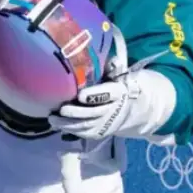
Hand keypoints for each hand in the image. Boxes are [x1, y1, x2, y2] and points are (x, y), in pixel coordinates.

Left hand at [47, 68, 176, 142]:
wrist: (139, 107)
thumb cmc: (121, 84)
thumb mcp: (120, 74)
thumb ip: (112, 67)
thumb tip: (109, 58)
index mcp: (119, 92)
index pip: (108, 94)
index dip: (94, 95)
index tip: (80, 95)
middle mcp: (114, 110)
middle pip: (95, 113)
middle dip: (78, 113)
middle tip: (62, 109)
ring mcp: (108, 123)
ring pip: (89, 126)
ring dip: (70, 124)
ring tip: (53, 119)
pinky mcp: (102, 132)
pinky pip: (87, 133)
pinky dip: (72, 131)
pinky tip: (58, 126)